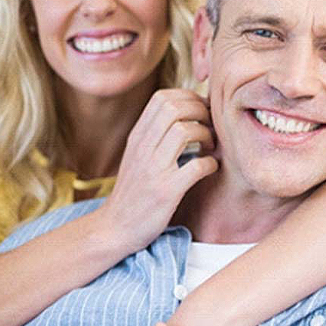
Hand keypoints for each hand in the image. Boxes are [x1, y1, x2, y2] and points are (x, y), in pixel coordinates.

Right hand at [97, 89, 217, 254]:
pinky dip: (210, 163)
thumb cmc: (134, 190)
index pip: (162, 98)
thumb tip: (187, 112)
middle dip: (200, 110)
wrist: (114, 228)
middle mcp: (143, 147)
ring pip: (185, 131)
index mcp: (137, 135)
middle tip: (211, 125)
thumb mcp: (137, 154)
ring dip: (206, 134)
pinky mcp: (166, 191)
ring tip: (210, 145)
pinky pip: (196, 165)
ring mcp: (153, 169)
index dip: (188, 97)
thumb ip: (156, 133)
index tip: (202, 110)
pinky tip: (210, 168)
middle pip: (175, 108)